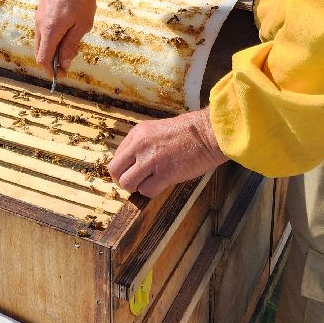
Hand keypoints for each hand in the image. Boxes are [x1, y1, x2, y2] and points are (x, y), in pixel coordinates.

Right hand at [35, 0, 121, 72]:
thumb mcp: (82, 25)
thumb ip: (71, 46)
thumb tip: (63, 63)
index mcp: (49, 30)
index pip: (42, 59)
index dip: (50, 70)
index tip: (62, 74)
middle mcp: (39, 24)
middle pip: (39, 51)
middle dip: (52, 60)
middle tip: (70, 59)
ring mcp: (38, 15)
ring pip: (41, 40)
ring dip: (53, 47)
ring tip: (73, 41)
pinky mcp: (41, 9)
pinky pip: (43, 29)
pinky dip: (52, 36)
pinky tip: (67, 29)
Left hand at [108, 109, 227, 198]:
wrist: (208, 133)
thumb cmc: (188, 132)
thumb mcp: (157, 130)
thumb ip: (142, 144)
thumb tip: (132, 164)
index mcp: (137, 133)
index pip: (117, 157)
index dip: (123, 169)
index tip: (133, 173)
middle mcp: (139, 145)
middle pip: (115, 171)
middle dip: (124, 181)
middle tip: (136, 183)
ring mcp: (151, 160)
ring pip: (127, 184)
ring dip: (137, 188)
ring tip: (150, 183)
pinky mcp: (164, 173)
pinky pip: (146, 191)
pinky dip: (152, 192)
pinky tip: (163, 183)